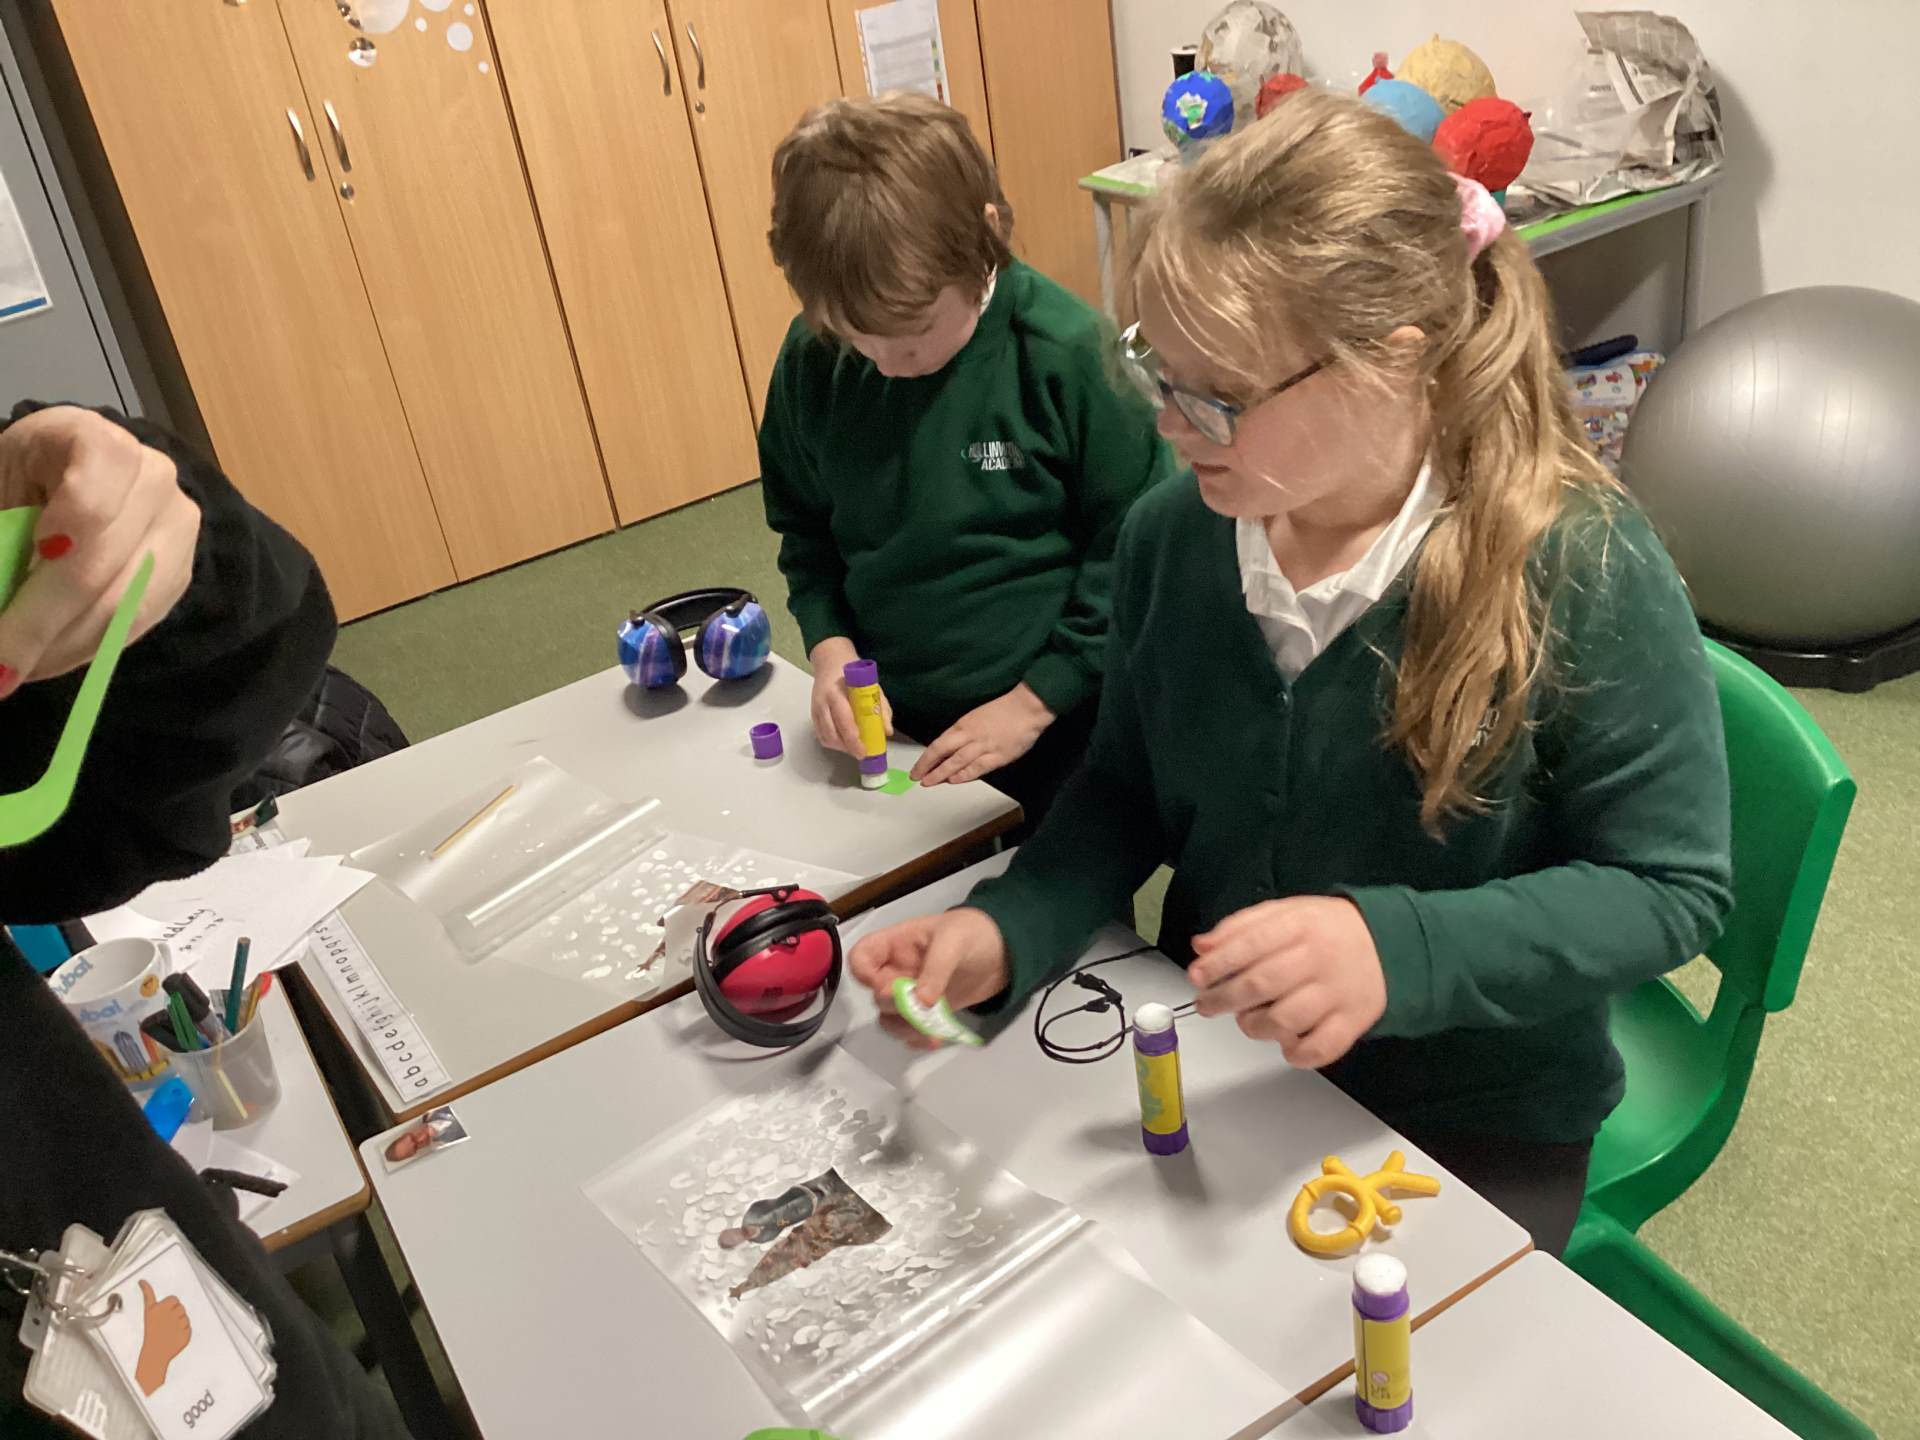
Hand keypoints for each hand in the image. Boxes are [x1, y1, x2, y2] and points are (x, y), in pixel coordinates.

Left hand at [0, 406, 198, 697]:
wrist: (75, 476)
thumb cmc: (25, 479)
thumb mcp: (1, 487)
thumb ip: (2, 533)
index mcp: (96, 441)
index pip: (91, 499)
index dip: (63, 538)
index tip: (33, 565)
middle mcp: (153, 478)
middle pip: (102, 565)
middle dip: (40, 624)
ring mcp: (177, 527)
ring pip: (122, 605)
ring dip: (60, 648)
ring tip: (11, 671)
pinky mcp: (181, 572)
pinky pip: (135, 623)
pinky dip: (85, 649)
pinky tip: (46, 661)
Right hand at [133, 1277, 191, 1395]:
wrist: (154, 1354)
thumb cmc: (150, 1332)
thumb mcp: (148, 1311)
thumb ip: (147, 1294)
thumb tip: (143, 1281)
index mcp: (160, 1309)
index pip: (173, 1299)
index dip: (169, 1306)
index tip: (163, 1314)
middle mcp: (170, 1316)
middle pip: (180, 1307)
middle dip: (174, 1314)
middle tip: (165, 1324)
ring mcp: (179, 1325)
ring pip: (185, 1317)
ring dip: (179, 1322)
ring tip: (168, 1331)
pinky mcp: (187, 1334)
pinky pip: (189, 1328)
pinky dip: (183, 1332)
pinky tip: (173, 1337)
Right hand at [808, 636, 891, 755]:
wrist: (830, 662)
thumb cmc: (852, 674)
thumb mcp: (871, 685)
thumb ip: (880, 707)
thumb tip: (886, 731)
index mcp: (836, 693)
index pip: (844, 720)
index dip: (853, 739)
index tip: (864, 750)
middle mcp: (822, 702)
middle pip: (832, 733)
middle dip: (847, 747)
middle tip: (861, 753)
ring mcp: (815, 709)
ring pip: (825, 737)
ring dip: (840, 747)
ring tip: (854, 748)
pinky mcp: (812, 715)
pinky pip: (820, 735)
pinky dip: (832, 742)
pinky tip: (844, 742)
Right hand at [848, 908, 1008, 1048]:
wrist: (1004, 950)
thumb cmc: (973, 933)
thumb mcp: (954, 941)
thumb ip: (936, 969)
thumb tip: (921, 1003)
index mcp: (896, 944)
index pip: (862, 957)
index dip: (863, 974)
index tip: (884, 986)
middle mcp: (897, 970)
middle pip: (877, 995)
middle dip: (895, 1006)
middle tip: (919, 1009)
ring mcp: (911, 994)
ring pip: (890, 1019)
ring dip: (906, 1029)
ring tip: (931, 1032)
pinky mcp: (928, 1012)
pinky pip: (911, 1030)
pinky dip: (919, 1038)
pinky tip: (936, 1038)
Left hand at [911, 683, 1053, 785]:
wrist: (1027, 708)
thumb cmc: (1003, 710)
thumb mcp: (976, 718)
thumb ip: (963, 734)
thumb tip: (948, 750)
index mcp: (963, 725)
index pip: (938, 745)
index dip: (925, 759)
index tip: (917, 769)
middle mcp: (970, 736)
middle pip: (944, 754)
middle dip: (929, 768)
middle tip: (918, 779)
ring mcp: (984, 747)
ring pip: (957, 762)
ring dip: (942, 774)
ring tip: (931, 783)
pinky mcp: (999, 757)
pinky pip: (978, 768)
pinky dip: (965, 775)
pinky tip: (954, 781)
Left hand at [1187, 897, 1386, 1069]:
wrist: (1389, 943)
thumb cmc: (1327, 930)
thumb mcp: (1286, 912)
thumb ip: (1242, 927)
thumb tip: (1202, 947)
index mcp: (1300, 925)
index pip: (1250, 944)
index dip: (1217, 964)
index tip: (1197, 976)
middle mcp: (1319, 958)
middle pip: (1261, 984)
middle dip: (1223, 999)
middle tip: (1207, 1004)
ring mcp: (1338, 993)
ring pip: (1285, 1021)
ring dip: (1255, 1026)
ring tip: (1248, 1020)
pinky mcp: (1354, 1022)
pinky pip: (1320, 1048)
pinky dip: (1295, 1053)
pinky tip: (1285, 1043)